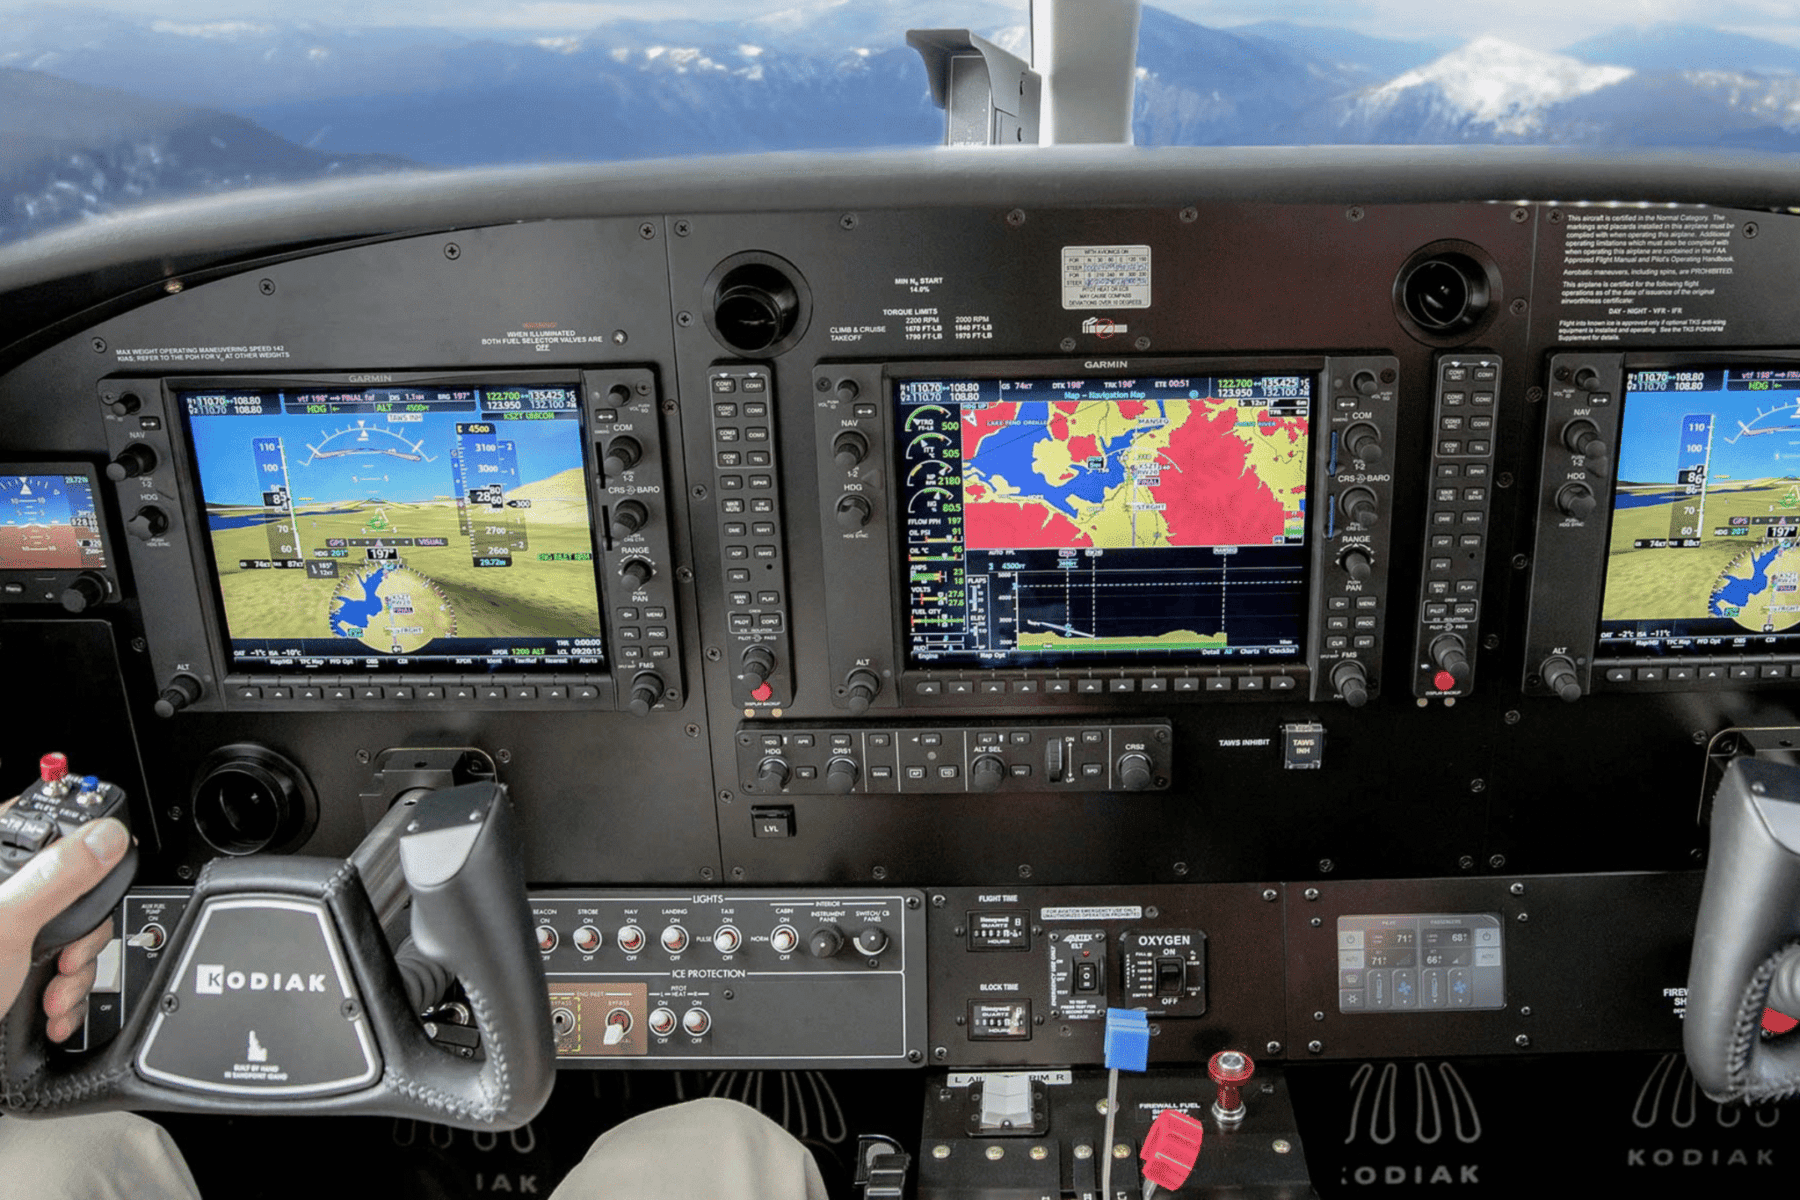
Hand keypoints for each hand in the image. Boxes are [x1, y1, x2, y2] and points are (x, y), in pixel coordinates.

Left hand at [0, 806, 129, 1042]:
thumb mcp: (6, 927)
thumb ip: (58, 876)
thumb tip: (105, 835)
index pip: (30, 825)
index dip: (72, 840)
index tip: (96, 865)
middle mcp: (2, 904)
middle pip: (69, 888)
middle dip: (80, 933)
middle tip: (65, 952)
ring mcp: (8, 941)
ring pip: (71, 934)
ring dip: (75, 972)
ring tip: (53, 993)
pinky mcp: (17, 973)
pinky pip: (62, 969)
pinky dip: (65, 994)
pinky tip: (48, 1010)